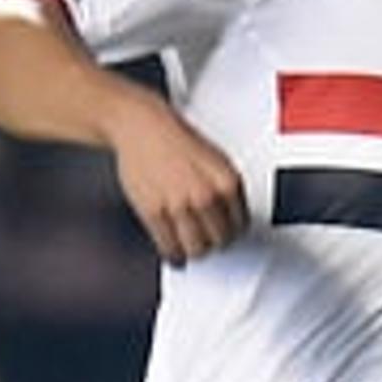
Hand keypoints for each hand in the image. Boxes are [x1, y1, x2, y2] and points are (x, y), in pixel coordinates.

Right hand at [105, 96, 248, 265]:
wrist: (142, 126)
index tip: (225, 233)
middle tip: (206, 241)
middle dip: (214, 242)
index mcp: (227, 181)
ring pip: (197, 250)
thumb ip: (224, 190)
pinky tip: (173, 252)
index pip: (240, 225)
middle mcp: (206, 194)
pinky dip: (173, 255)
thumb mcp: (215, 161)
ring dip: (194, 251)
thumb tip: (230, 219)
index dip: (231, 231)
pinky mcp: (155, 213)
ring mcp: (179, 205)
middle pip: (221, 241)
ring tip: (190, 247)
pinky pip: (169, 247)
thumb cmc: (175, 140)